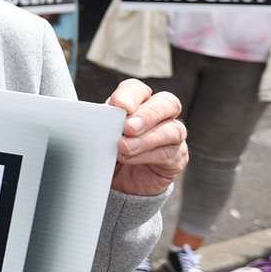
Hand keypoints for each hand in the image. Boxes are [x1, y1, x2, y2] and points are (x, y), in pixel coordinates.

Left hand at [106, 79, 187, 196]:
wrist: (119, 182)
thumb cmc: (109, 152)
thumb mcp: (100, 138)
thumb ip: (102, 127)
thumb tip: (94, 121)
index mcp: (137, 103)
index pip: (138, 89)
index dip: (130, 95)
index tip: (119, 105)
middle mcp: (160, 115)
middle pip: (166, 103)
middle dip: (146, 115)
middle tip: (127, 128)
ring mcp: (172, 135)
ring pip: (171, 130)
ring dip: (145, 139)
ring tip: (124, 148)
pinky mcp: (176, 157)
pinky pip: (169, 153)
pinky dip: (147, 156)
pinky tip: (130, 159)